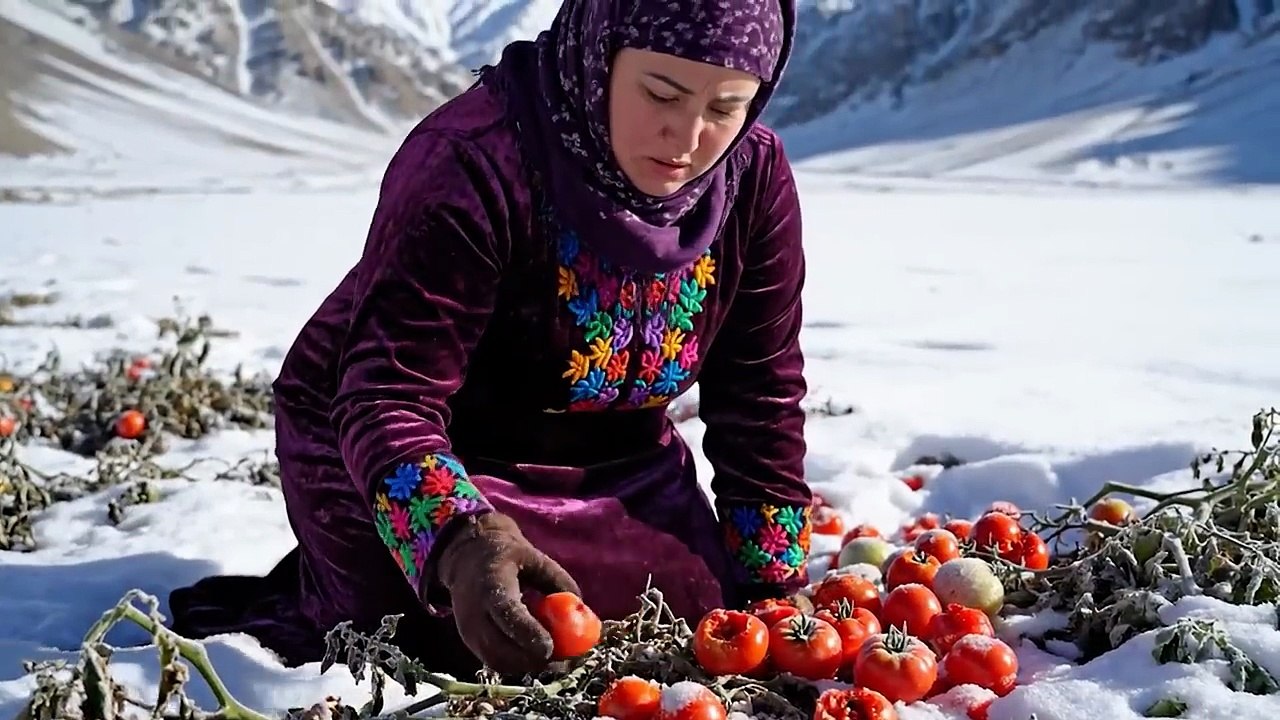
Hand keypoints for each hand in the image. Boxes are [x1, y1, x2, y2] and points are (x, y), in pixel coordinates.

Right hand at [432, 512, 580, 674]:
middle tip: (565, 661)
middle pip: (500, 646)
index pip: (506, 613)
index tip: (550, 647)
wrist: (467, 559)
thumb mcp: (534, 558)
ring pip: (497, 660)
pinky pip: (494, 661)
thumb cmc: (506, 557)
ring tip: (556, 660)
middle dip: (534, 659)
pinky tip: (537, 657)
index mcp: (491, 583)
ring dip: (528, 666)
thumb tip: (581, 607)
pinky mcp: (470, 641)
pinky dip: (517, 665)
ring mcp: (469, 629)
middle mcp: (474, 610)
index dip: (527, 633)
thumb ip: (558, 580)